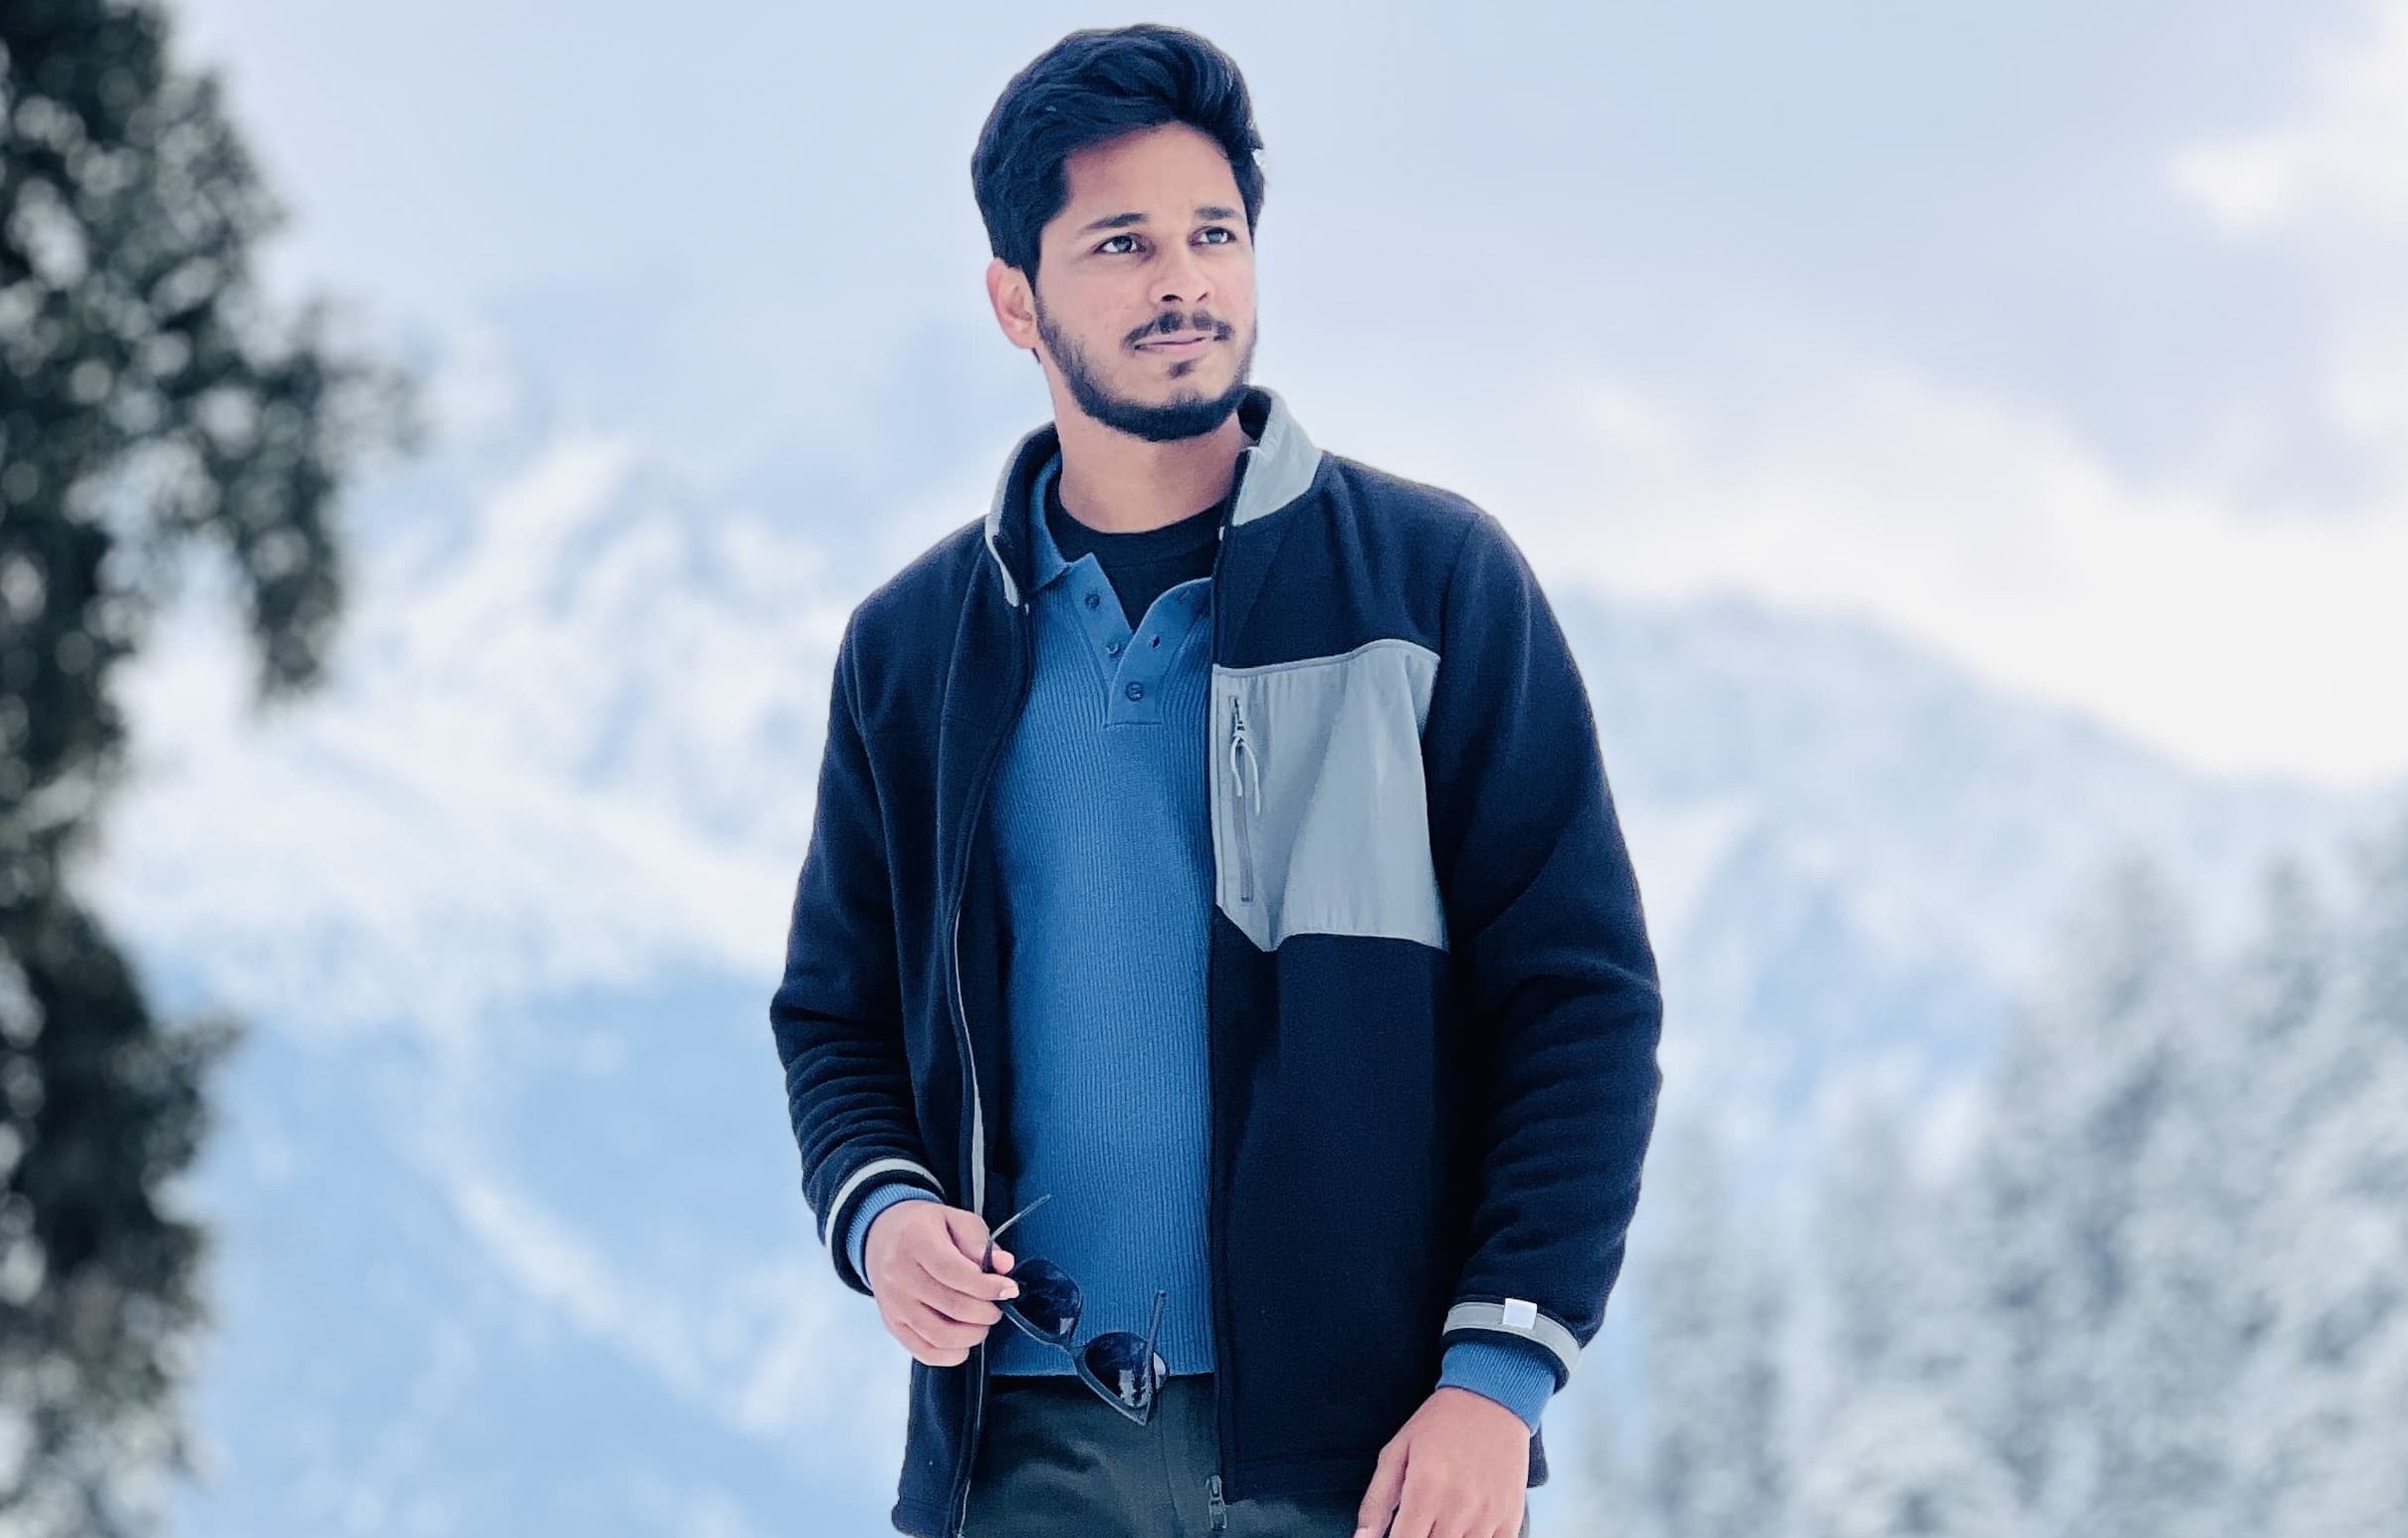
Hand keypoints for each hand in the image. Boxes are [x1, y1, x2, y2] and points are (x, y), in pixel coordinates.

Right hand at [863, 1200, 1021, 1366]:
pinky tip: (964, 1342)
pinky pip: (924, 1351)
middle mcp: (899, 1275)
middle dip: (986, 1312)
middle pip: (952, 1307)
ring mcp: (894, 1303)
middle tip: (997, 1306)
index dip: (988, 1287)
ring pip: (940, 1335)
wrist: (881, 1237)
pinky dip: (951, 1355)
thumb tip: (1004, 1265)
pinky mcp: (892, 1324)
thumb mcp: (955, 1219)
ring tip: (983, 1322)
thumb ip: (980, 1243)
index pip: (955, 1273)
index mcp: (916, 1242)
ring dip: (972, 1335)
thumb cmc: (923, 1227)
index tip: (1009, 1289)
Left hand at [1352, 1386, 1528, 1537]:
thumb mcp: (1397, 1451)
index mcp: (1426, 1489)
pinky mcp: (1511, 1518)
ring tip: (1440, 1521)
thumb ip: (1376, 1500)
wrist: (1492, 1399)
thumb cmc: (1441, 1423)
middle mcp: (1458, 1506)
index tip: (1396, 1535)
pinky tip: (1465, 1528)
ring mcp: (1488, 1515)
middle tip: (1418, 1522)